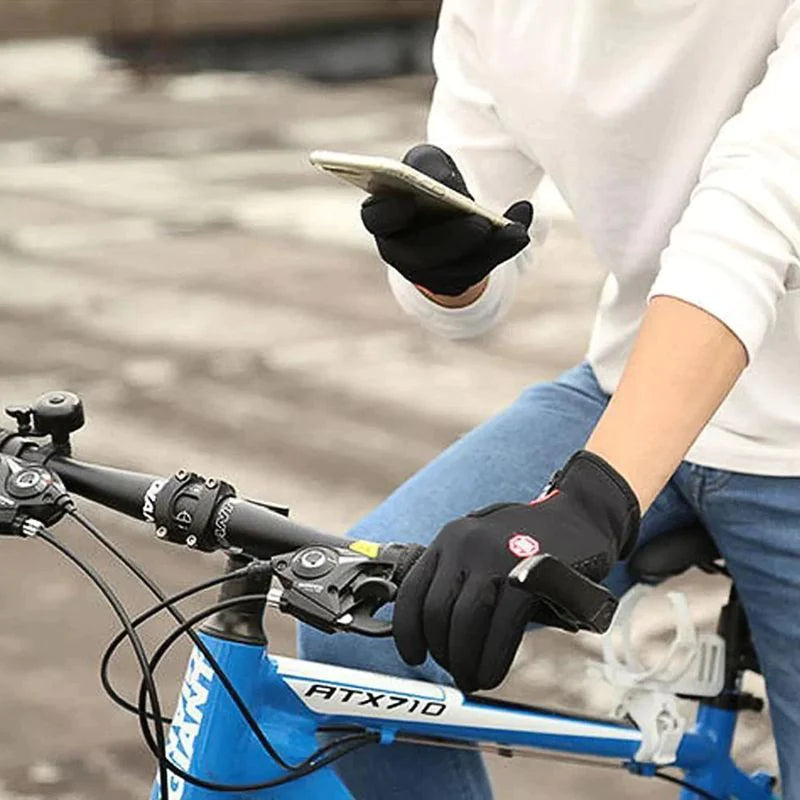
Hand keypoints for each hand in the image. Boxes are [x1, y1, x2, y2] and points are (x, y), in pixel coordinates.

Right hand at [361, 144, 532, 296]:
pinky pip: (479, 272)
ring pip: (454, 270)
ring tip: (512, 230)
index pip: (376, 218)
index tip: (410, 201)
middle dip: (452, 240)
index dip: (391, 213)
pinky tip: (521, 230)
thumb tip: (444, 183)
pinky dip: (503, 251)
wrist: (444, 215)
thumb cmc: (429, 184)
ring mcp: (425, 274)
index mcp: (382, 217)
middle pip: (420, 255)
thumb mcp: (427, 164)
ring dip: (485, 251)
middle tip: (481, 223)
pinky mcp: (454, 282)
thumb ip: (428, 164)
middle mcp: (398, 252)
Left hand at [392, 451, 640, 692]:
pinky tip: (491, 675)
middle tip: (456, 672)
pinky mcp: (527, 575)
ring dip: (464, 662)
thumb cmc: (532, 541)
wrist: (582, 514)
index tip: (414, 657)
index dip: (407, 632)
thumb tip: (436, 631)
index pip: (412, 591)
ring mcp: (496, 557)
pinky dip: (492, 661)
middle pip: (436, 612)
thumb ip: (460, 577)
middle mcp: (465, 543)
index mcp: (450, 539)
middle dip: (442, 652)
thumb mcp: (484, 546)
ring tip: (472, 678)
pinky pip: (500, 629)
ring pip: (463, 623)